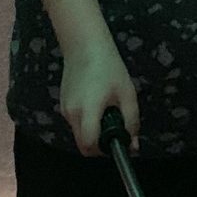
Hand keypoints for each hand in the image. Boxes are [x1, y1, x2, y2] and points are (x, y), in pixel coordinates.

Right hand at [59, 40, 139, 154]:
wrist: (85, 45)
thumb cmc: (108, 66)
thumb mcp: (127, 95)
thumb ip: (131, 122)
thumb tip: (133, 145)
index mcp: (87, 111)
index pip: (90, 146)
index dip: (104, 151)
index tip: (116, 143)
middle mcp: (71, 113)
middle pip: (83, 144)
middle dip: (99, 144)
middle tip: (114, 129)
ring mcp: (65, 109)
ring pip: (79, 133)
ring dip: (93, 131)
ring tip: (107, 110)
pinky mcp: (63, 103)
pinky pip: (76, 122)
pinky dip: (87, 121)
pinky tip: (97, 104)